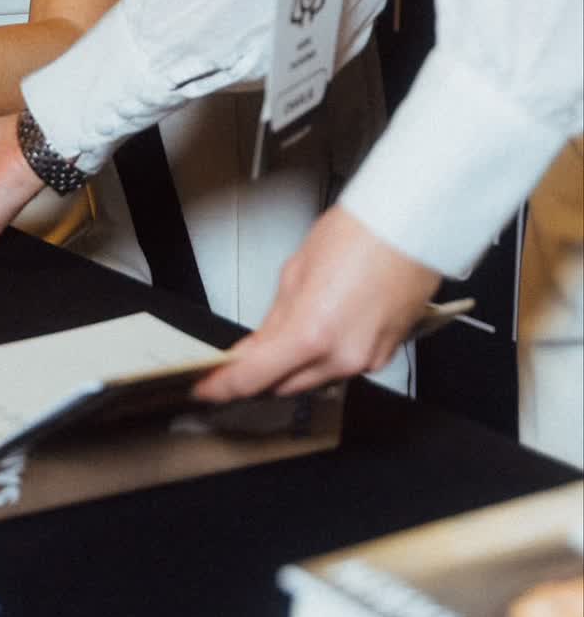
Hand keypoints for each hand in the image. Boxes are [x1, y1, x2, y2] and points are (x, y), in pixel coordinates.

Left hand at [194, 204, 440, 401]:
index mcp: (310, 334)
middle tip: (240, 359)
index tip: (207, 386)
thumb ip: (273, 319)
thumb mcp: (295, 272)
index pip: (253, 378)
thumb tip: (256, 346)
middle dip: (259, 375)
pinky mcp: (382, 356)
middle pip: (283, 386)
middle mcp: (340, 357)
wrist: (408, 230)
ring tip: (286, 333)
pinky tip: (322, 330)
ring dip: (293, 366)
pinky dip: (324, 357)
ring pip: (314, 380)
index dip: (223, 386)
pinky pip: (341, 367)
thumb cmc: (359, 236)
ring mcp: (365, 361)